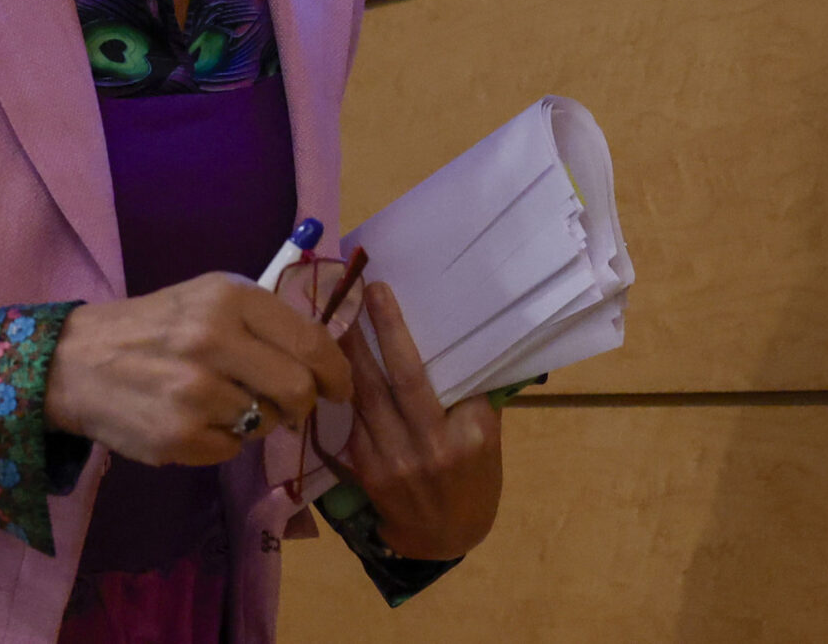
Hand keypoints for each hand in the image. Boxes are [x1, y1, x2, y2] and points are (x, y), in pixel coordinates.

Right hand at [47, 274, 350, 466]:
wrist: (76, 361)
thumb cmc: (155, 326)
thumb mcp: (209, 297)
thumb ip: (265, 320)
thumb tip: (326, 358)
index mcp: (230, 298)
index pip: (311, 341)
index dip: (337, 372)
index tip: (341, 388)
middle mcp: (214, 340)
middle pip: (298, 389)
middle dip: (303, 404)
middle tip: (293, 407)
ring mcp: (195, 392)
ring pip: (266, 422)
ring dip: (258, 420)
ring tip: (226, 404)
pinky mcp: (177, 436)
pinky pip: (231, 450)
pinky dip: (223, 441)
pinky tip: (196, 421)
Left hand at [337, 281, 503, 560]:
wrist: (443, 538)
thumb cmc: (475, 481)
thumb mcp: (489, 440)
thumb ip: (472, 399)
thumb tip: (457, 345)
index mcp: (470, 434)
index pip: (445, 374)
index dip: (408, 335)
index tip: (390, 296)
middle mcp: (432, 446)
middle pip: (402, 377)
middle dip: (382, 330)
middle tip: (367, 290)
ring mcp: (395, 460)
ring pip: (368, 395)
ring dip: (353, 353)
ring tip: (344, 314)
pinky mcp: (367, 469)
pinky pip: (355, 420)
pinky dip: (347, 388)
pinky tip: (338, 361)